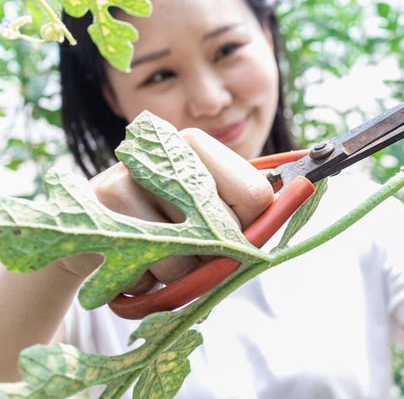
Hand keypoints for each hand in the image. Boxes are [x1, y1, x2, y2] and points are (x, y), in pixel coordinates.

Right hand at [54, 128, 273, 293]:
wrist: (92, 231)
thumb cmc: (163, 218)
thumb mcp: (205, 207)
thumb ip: (244, 211)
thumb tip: (290, 209)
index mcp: (194, 144)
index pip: (255, 195)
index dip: (251, 228)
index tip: (238, 234)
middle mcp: (158, 152)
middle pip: (224, 227)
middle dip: (217, 255)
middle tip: (196, 249)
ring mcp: (123, 178)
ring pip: (183, 258)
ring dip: (180, 273)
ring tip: (160, 251)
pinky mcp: (98, 213)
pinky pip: (145, 272)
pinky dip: (147, 280)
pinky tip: (134, 257)